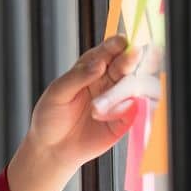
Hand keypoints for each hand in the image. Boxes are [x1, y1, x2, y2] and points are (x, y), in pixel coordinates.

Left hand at [23, 35, 146, 173]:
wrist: (51, 149)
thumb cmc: (50, 116)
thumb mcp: (56, 94)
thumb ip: (77, 77)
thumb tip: (99, 64)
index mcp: (92, 66)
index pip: (111, 49)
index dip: (118, 44)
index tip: (121, 42)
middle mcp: (110, 80)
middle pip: (130, 64)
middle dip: (131, 60)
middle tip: (129, 60)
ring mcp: (120, 99)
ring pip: (140, 85)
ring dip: (127, 89)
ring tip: (100, 105)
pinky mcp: (126, 120)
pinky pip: (140, 110)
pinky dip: (131, 109)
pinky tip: (112, 115)